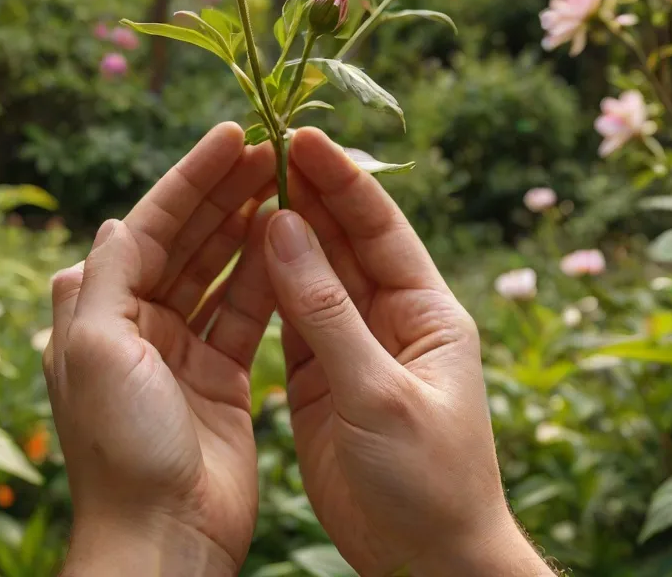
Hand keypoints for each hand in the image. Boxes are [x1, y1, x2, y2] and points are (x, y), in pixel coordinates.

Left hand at [44, 123, 276, 576]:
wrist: (164, 539)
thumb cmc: (121, 446)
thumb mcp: (96, 349)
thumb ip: (107, 277)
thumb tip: (114, 221)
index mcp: (100, 311)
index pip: (148, 224)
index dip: (189, 178)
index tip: (229, 136)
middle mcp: (138, 322)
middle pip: (187, 239)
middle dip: (224, 192)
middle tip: (269, 149)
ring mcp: (182, 348)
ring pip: (220, 269)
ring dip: (249, 226)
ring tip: (284, 181)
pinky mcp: (223, 375)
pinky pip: (246, 310)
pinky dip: (266, 275)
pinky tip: (289, 240)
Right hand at [261, 128, 553, 576]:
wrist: (427, 563)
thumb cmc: (427, 482)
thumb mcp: (379, 392)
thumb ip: (327, 310)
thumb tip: (281, 227)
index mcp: (428, 312)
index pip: (381, 226)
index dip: (342, 179)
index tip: (301, 137)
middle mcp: (392, 317)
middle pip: (346, 239)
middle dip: (309, 192)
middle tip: (264, 145)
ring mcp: (357, 344)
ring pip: (316, 272)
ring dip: (286, 230)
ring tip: (247, 183)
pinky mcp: (325, 374)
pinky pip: (294, 314)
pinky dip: (270, 282)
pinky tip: (244, 250)